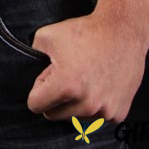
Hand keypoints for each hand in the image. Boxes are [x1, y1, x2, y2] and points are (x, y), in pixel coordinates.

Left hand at [26, 11, 146, 123]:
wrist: (123, 30)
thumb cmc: (85, 31)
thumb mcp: (47, 36)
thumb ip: (31, 55)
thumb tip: (25, 70)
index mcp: (66, 86)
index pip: (35, 105)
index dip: (39, 87)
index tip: (49, 74)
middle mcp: (86, 104)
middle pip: (54, 115)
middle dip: (56, 97)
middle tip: (68, 73)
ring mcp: (104, 111)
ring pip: (76, 117)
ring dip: (75, 102)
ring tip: (85, 76)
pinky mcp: (118, 113)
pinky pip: (96, 117)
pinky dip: (95, 105)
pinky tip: (100, 83)